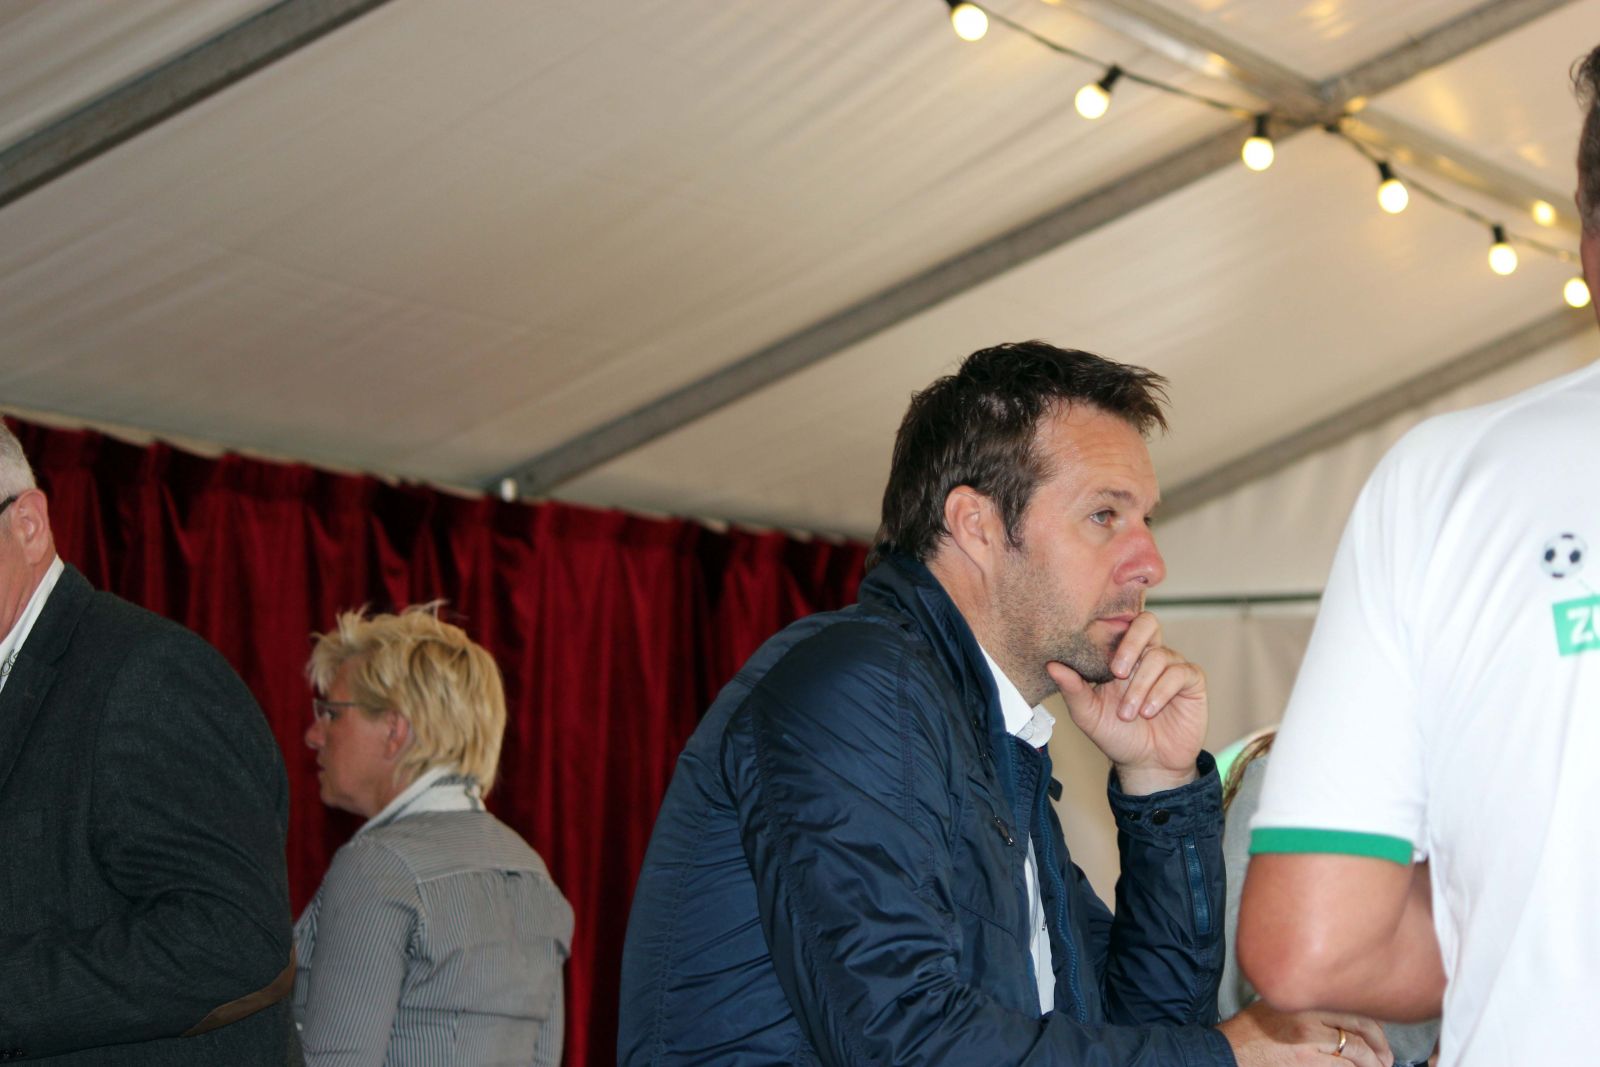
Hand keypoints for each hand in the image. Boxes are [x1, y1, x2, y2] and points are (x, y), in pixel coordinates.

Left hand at [1046, 611, 1205, 794]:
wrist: (1146, 765)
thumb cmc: (1116, 736)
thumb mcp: (1088, 715)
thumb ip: (1072, 689)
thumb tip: (1051, 665)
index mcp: (1122, 657)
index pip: (1121, 625)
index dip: (1111, 631)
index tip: (1099, 660)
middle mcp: (1148, 656)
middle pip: (1147, 622)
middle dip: (1131, 644)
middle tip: (1117, 672)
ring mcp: (1172, 667)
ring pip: (1159, 657)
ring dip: (1141, 686)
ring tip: (1129, 714)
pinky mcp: (1191, 682)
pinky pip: (1180, 673)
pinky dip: (1161, 692)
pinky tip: (1149, 711)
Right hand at [1218, 1001, 1392, 1066]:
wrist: (1227, 1053)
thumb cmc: (1247, 1032)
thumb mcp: (1276, 1005)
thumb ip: (1308, 1008)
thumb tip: (1343, 1018)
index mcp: (1303, 997)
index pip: (1351, 1004)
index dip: (1371, 1022)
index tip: (1377, 1033)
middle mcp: (1309, 1014)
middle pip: (1360, 1026)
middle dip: (1378, 1044)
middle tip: (1384, 1057)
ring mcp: (1310, 1041)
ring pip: (1356, 1051)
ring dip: (1372, 1062)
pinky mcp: (1308, 1063)